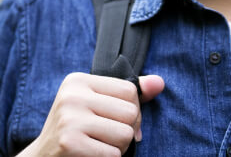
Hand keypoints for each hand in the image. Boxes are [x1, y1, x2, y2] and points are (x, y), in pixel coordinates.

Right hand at [19, 72, 164, 156]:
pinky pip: (113, 154)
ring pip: (125, 134)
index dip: (133, 110)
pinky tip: (92, 155)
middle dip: (127, 131)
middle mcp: (72, 96)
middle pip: (130, 112)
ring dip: (119, 148)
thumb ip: (127, 95)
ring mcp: (70, 119)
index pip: (129, 90)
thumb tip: (160, 82)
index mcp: (78, 81)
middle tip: (109, 138)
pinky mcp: (70, 143)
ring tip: (100, 146)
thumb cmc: (74, 130)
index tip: (118, 122)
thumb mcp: (96, 105)